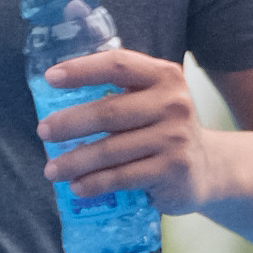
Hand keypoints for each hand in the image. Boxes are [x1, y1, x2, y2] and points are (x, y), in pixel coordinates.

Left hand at [40, 47, 217, 214]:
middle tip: (43, 131)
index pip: (118, 65)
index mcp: (164, 77)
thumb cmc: (165, 129)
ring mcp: (175, 138)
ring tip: (51, 169)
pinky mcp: (173, 170)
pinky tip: (77, 187)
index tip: (50, 78)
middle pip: (109, 111)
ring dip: (75, 161)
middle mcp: (173, 103)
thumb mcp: (153, 99)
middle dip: (69, 123)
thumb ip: (121, 90)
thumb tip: (58, 93)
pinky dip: (95, 183)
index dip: (82, 69)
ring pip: (111, 150)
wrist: (209, 167)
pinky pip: (123, 177)